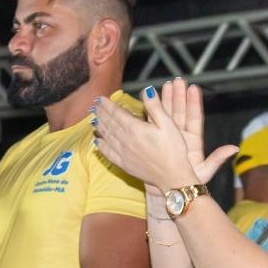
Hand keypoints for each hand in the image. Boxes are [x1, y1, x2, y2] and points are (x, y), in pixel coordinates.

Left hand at [93, 78, 236, 190]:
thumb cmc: (174, 150)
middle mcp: (126, 140)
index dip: (108, 105)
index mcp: (136, 129)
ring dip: (99, 126)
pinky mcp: (124, 165)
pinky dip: (101, 146)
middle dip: (101, 113)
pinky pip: (108, 153)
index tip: (101, 98)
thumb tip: (146, 90)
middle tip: (93, 105)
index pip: (117, 113)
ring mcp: (123, 154)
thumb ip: (155, 107)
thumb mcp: (168, 124)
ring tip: (93, 119)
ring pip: (106, 137)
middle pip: (109, 123)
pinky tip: (97, 141)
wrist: (172, 177)